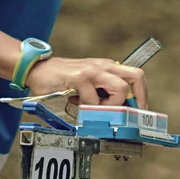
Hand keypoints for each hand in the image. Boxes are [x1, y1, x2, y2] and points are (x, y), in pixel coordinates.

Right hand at [26, 57, 147, 108]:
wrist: (37, 69)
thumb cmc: (62, 79)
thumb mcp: (87, 83)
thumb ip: (102, 93)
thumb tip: (118, 111)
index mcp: (107, 67)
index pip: (135, 76)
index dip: (142, 95)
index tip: (139, 111)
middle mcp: (103, 66)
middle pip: (136, 77)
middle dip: (138, 99)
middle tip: (129, 113)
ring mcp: (92, 71)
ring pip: (120, 89)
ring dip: (111, 105)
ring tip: (95, 107)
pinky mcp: (80, 78)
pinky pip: (94, 100)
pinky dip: (87, 107)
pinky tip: (75, 102)